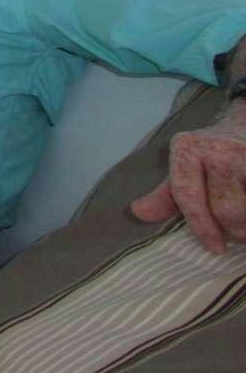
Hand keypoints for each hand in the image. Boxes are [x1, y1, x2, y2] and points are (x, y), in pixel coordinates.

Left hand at [130, 109, 245, 253]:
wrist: (244, 124)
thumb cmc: (212, 153)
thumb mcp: (185, 167)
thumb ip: (166, 194)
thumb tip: (138, 213)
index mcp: (187, 149)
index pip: (188, 195)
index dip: (201, 226)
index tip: (215, 248)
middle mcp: (216, 149)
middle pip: (225, 208)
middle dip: (231, 230)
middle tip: (234, 234)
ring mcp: (243, 154)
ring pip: (245, 208)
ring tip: (244, 224)